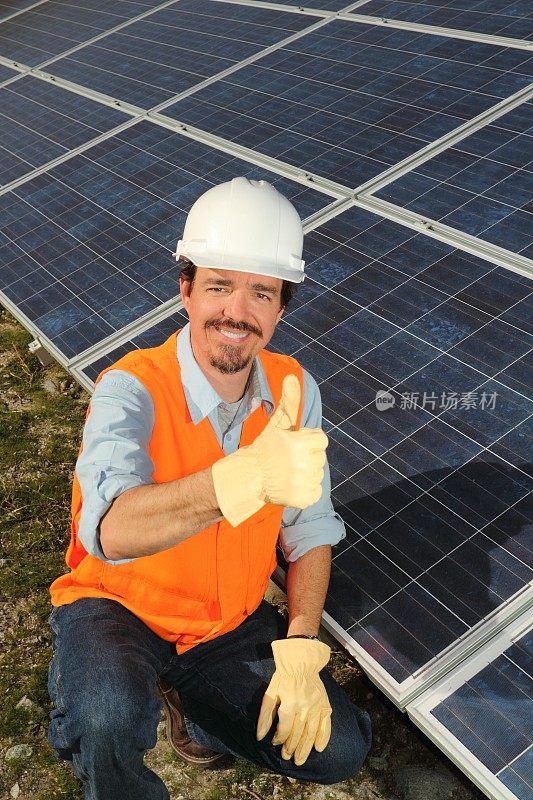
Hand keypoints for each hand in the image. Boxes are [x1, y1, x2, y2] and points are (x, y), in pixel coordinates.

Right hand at [211, 374, 327, 525]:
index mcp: (301, 444)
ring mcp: (304, 483)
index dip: (307, 442)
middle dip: (307, 458)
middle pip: (319, 458)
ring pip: (318, 475)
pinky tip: (291, 485)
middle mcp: (304, 464)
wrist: (248, 478)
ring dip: (306, 474)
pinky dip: (306, 490)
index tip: (293, 446)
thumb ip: (289, 401)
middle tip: (287, 460)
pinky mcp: (304, 499)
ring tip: (287, 473)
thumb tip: (291, 377)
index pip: (321, 440)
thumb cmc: (264, 448)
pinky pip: (315, 492)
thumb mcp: (278, 423)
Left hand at [256, 638, 331, 765]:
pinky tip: (318, 748)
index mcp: (289, 703)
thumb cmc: (283, 678)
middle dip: (291, 747)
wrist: (301, 663)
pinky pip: (326, 725)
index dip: (279, 738)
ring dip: (305, 748)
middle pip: (298, 733)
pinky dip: (323, 738)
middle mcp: (304, 707)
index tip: (275, 743)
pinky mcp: (325, 705)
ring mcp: (316, 707)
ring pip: (311, 733)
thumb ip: (265, 716)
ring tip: (300, 760)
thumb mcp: (270, 693)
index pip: (285, 728)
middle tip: (287, 757)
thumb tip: (260, 737)